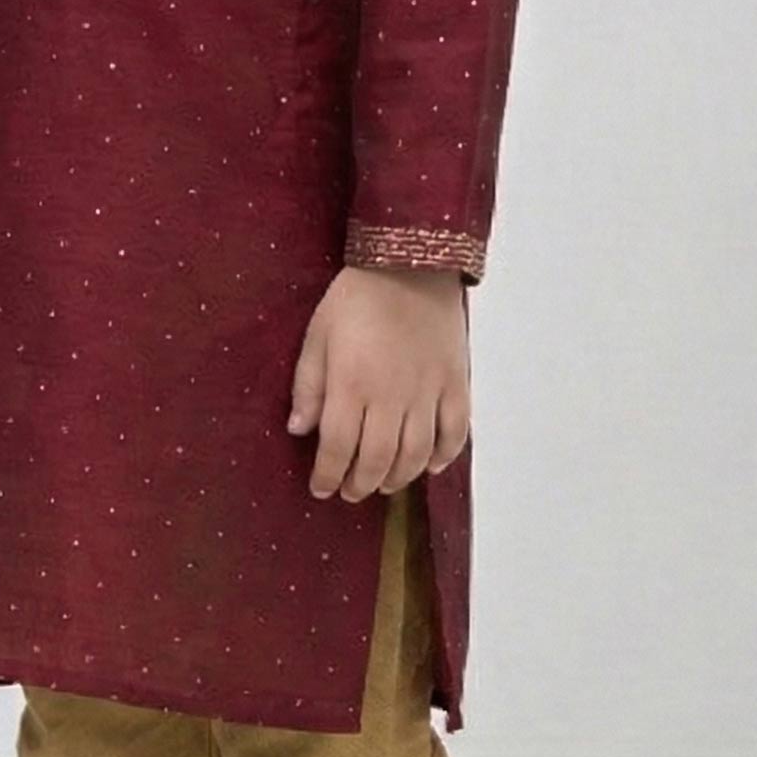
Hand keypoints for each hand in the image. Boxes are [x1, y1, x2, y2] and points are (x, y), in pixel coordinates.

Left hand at [286, 264, 469, 499]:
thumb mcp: (318, 335)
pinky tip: (428, 466)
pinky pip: (455, 432)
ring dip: (398, 478)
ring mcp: (429, 392)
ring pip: (416, 454)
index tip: (321, 489)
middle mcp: (392, 397)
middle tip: (350, 492)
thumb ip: (309, 385)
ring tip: (383, 484)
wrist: (411, 264)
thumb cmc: (356, 297)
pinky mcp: (456, 383)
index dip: (328, 475)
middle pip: (377, 460)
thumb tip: (300, 429)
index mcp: (352, 384)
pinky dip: (443, 456)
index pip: (338, 448)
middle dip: (360, 484)